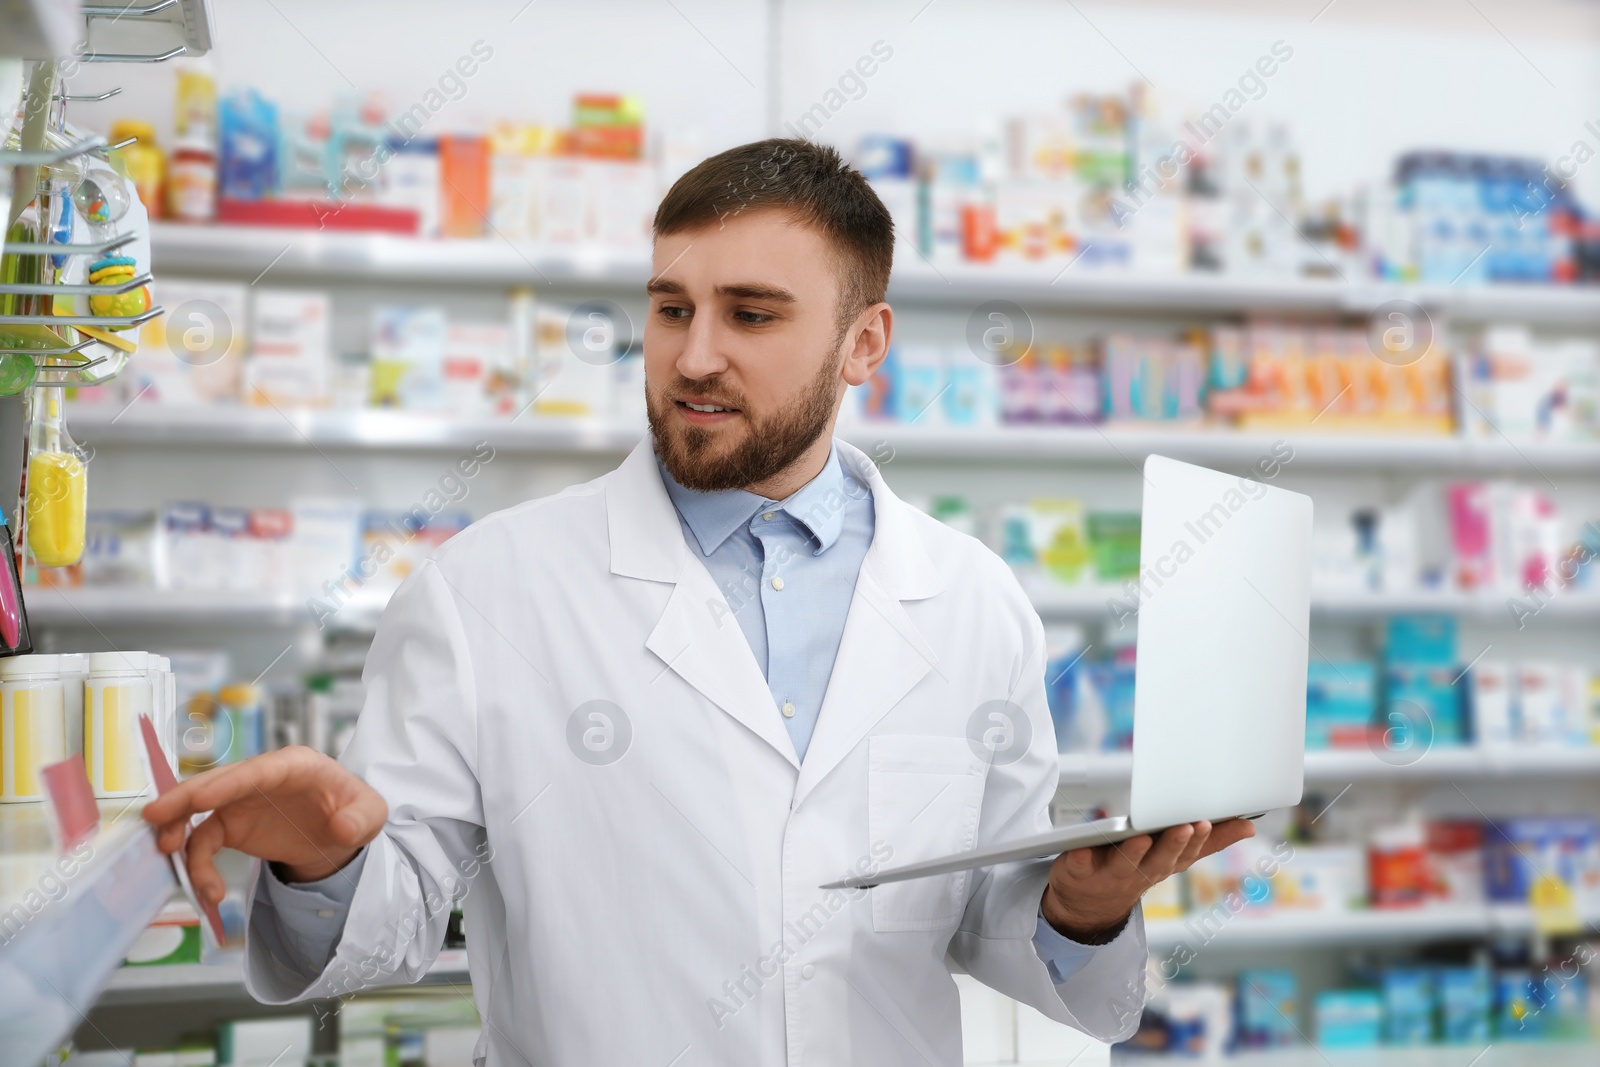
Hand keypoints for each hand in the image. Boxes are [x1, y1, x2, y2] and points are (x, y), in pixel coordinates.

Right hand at [141, 746, 386, 904]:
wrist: (339, 830)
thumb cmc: (353, 808)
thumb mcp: (371, 813)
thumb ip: (360, 818)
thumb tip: (342, 828)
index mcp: (295, 765)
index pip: (259, 770)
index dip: (229, 782)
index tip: (201, 797)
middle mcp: (261, 778)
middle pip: (217, 782)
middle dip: (184, 798)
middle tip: (155, 815)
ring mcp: (241, 800)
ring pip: (200, 810)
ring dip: (179, 830)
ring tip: (166, 853)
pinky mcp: (231, 825)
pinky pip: (205, 842)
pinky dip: (198, 864)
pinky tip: (206, 890)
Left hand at [1040, 818, 1255, 942]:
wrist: (1088, 904)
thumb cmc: (1136, 868)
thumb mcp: (1175, 856)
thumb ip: (1210, 841)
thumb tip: (1249, 825)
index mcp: (1164, 864)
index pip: (1186, 854)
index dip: (1197, 841)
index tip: (1205, 822)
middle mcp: (1140, 872)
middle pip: (1159, 860)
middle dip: (1172, 844)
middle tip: (1185, 826)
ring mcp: (1109, 874)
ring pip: (1124, 863)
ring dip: (1133, 852)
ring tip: (1141, 836)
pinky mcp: (1078, 871)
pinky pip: (1078, 865)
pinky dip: (1079, 858)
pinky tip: (1081, 849)